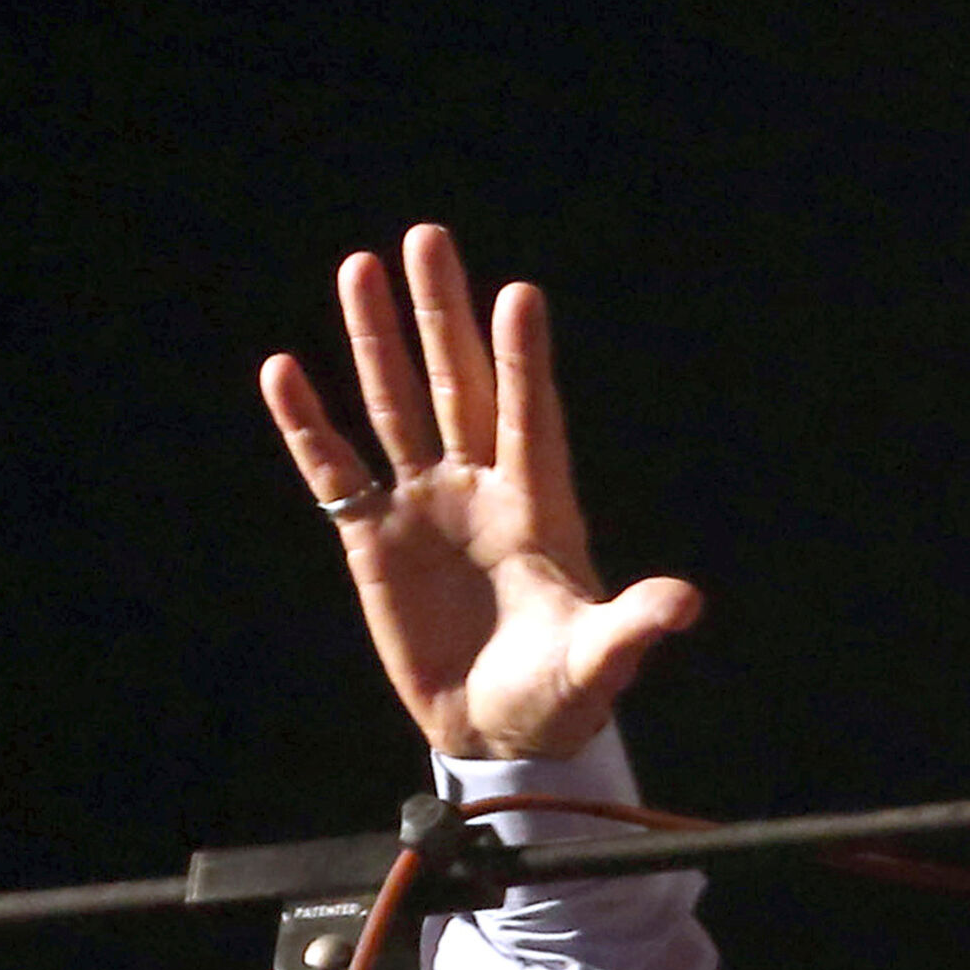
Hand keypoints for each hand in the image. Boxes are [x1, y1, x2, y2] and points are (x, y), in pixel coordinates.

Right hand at [261, 224, 699, 759]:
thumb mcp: (599, 661)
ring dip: (376, 342)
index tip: (520, 295)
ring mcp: (425, 506)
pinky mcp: (372, 538)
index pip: (529, 417)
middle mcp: (481, 488)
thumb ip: (633, 627)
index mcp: (540, 507)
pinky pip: (334, 469)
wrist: (499, 731)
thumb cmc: (563, 693)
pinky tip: (283, 372)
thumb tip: (686, 604)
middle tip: (428, 238)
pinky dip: (307, 425)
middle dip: (442, 315)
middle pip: (458, 385)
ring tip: (358, 267)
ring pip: (396, 405)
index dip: (524, 361)